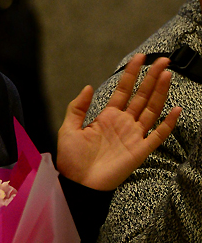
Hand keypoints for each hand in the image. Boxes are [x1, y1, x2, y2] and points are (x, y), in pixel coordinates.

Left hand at [56, 54, 180, 190]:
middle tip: (162, 60)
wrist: (78, 184)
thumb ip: (78, 108)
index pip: (123, 91)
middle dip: (151, 78)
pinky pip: (157, 136)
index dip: (131, 74)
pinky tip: (175, 109)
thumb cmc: (72, 159)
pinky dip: (167, 123)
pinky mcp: (140, 151)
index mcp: (107, 117)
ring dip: (160, 93)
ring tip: (167, 75)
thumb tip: (89, 86)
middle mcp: (123, 123)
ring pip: (151, 110)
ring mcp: (133, 136)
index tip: (139, 58)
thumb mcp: (68, 129)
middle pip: (141, 96)